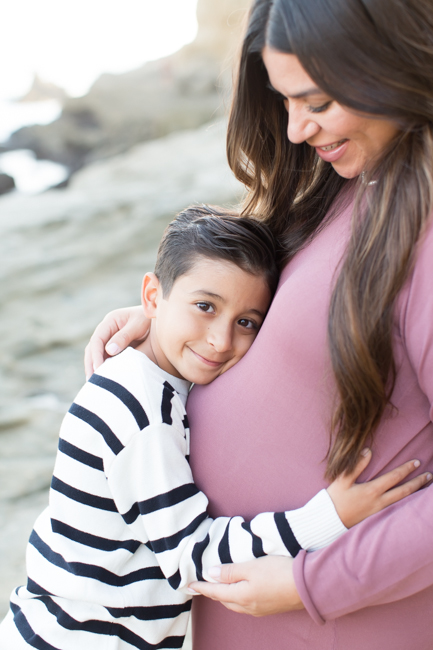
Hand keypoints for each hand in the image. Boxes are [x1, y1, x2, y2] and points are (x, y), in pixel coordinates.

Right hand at [84, 306, 149, 377]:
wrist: (160, 321)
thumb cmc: (149, 320)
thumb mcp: (138, 325)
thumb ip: (124, 336)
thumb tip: (109, 350)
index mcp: (110, 321)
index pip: (97, 339)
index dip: (95, 355)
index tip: (98, 368)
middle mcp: (107, 330)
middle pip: (92, 348)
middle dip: (91, 364)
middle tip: (92, 380)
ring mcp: (110, 339)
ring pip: (97, 354)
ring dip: (94, 368)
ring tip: (95, 383)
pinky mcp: (115, 347)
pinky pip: (106, 358)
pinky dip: (104, 367)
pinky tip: (105, 379)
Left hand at [187, 556, 303, 615]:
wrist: (307, 586)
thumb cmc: (278, 573)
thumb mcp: (251, 567)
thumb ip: (230, 571)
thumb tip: (211, 574)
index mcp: (241, 597)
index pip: (215, 592)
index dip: (201, 587)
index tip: (188, 585)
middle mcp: (248, 607)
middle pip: (224, 600)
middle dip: (212, 592)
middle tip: (203, 584)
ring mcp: (259, 609)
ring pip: (235, 603)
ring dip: (225, 595)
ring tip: (219, 585)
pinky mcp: (269, 607)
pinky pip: (246, 604)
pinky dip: (237, 596)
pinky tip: (241, 589)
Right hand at [327, 449, 431, 527]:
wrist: (329, 520)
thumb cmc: (335, 498)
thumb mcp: (342, 479)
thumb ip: (356, 465)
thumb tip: (368, 451)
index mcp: (371, 491)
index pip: (394, 478)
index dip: (406, 470)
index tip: (417, 463)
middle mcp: (379, 502)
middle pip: (403, 492)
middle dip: (417, 483)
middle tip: (429, 475)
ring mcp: (379, 510)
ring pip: (402, 501)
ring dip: (414, 493)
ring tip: (424, 486)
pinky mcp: (376, 516)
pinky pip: (396, 507)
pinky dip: (406, 502)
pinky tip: (409, 499)